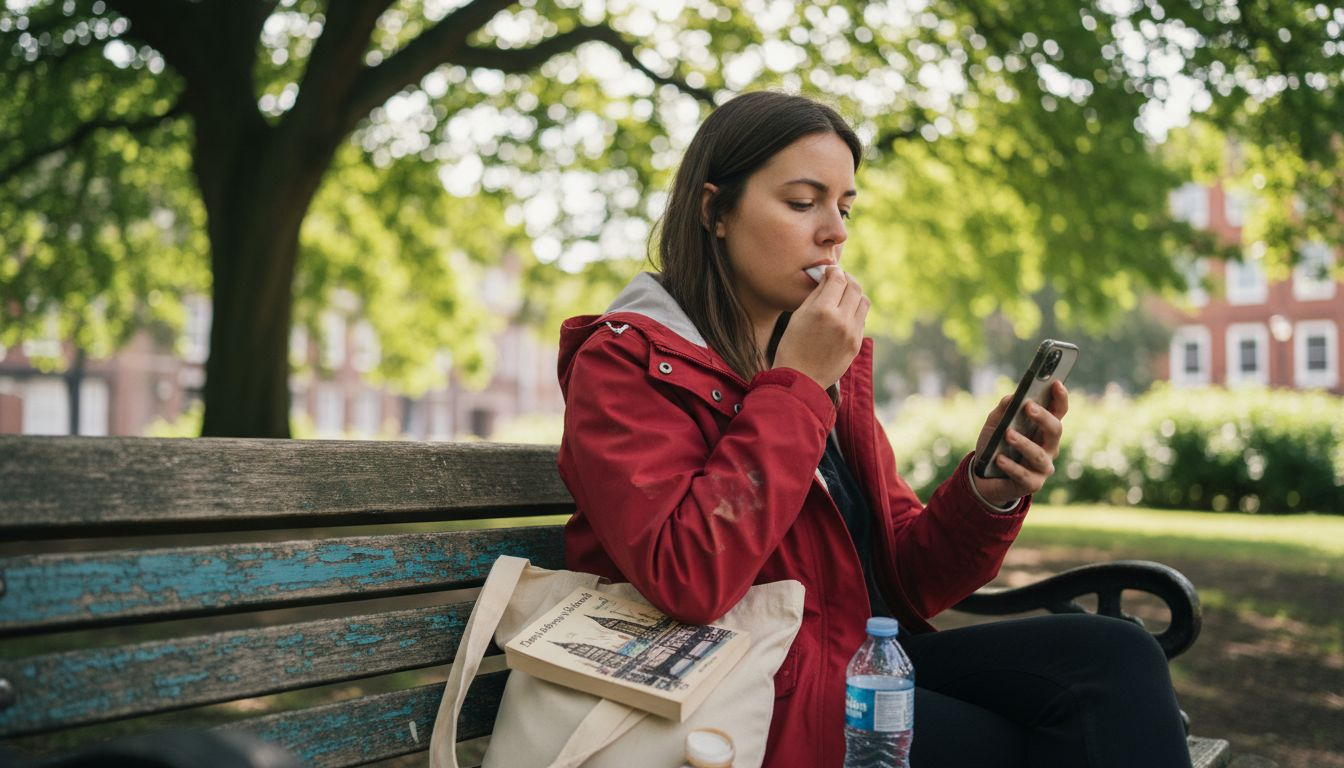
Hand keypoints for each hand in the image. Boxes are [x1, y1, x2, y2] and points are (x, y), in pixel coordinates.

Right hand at [772, 267, 869, 388]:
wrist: (800, 379)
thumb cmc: (792, 346)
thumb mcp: (798, 315)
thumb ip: (816, 294)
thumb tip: (828, 278)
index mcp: (822, 310)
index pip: (838, 278)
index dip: (834, 271)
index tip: (829, 271)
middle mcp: (841, 320)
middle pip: (855, 287)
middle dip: (847, 279)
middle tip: (838, 279)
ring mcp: (852, 333)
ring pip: (863, 301)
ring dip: (855, 294)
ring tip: (843, 296)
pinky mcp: (856, 344)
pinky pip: (862, 319)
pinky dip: (855, 312)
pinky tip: (843, 315)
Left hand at [971, 381, 1069, 506]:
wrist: (983, 477)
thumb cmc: (995, 446)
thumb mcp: (995, 425)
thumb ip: (1004, 410)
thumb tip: (1012, 397)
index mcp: (1044, 430)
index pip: (1058, 411)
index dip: (1060, 398)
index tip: (1056, 383)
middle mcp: (1049, 447)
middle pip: (1054, 430)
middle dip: (1043, 417)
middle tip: (1028, 406)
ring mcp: (1043, 467)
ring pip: (1039, 454)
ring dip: (1024, 443)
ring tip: (1008, 434)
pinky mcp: (1032, 484)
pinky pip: (1023, 474)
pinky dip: (1011, 466)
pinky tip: (999, 459)